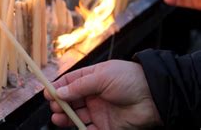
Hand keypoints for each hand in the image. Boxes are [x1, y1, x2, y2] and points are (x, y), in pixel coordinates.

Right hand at [44, 60, 161, 128]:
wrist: (154, 97)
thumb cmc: (130, 79)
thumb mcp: (101, 76)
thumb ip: (79, 86)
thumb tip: (59, 92)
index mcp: (92, 79)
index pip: (70, 82)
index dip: (58, 87)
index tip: (47, 93)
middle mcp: (94, 95)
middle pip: (71, 100)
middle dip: (60, 103)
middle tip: (54, 106)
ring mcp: (100, 111)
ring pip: (77, 116)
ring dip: (65, 117)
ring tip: (57, 118)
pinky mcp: (107, 126)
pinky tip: (73, 127)